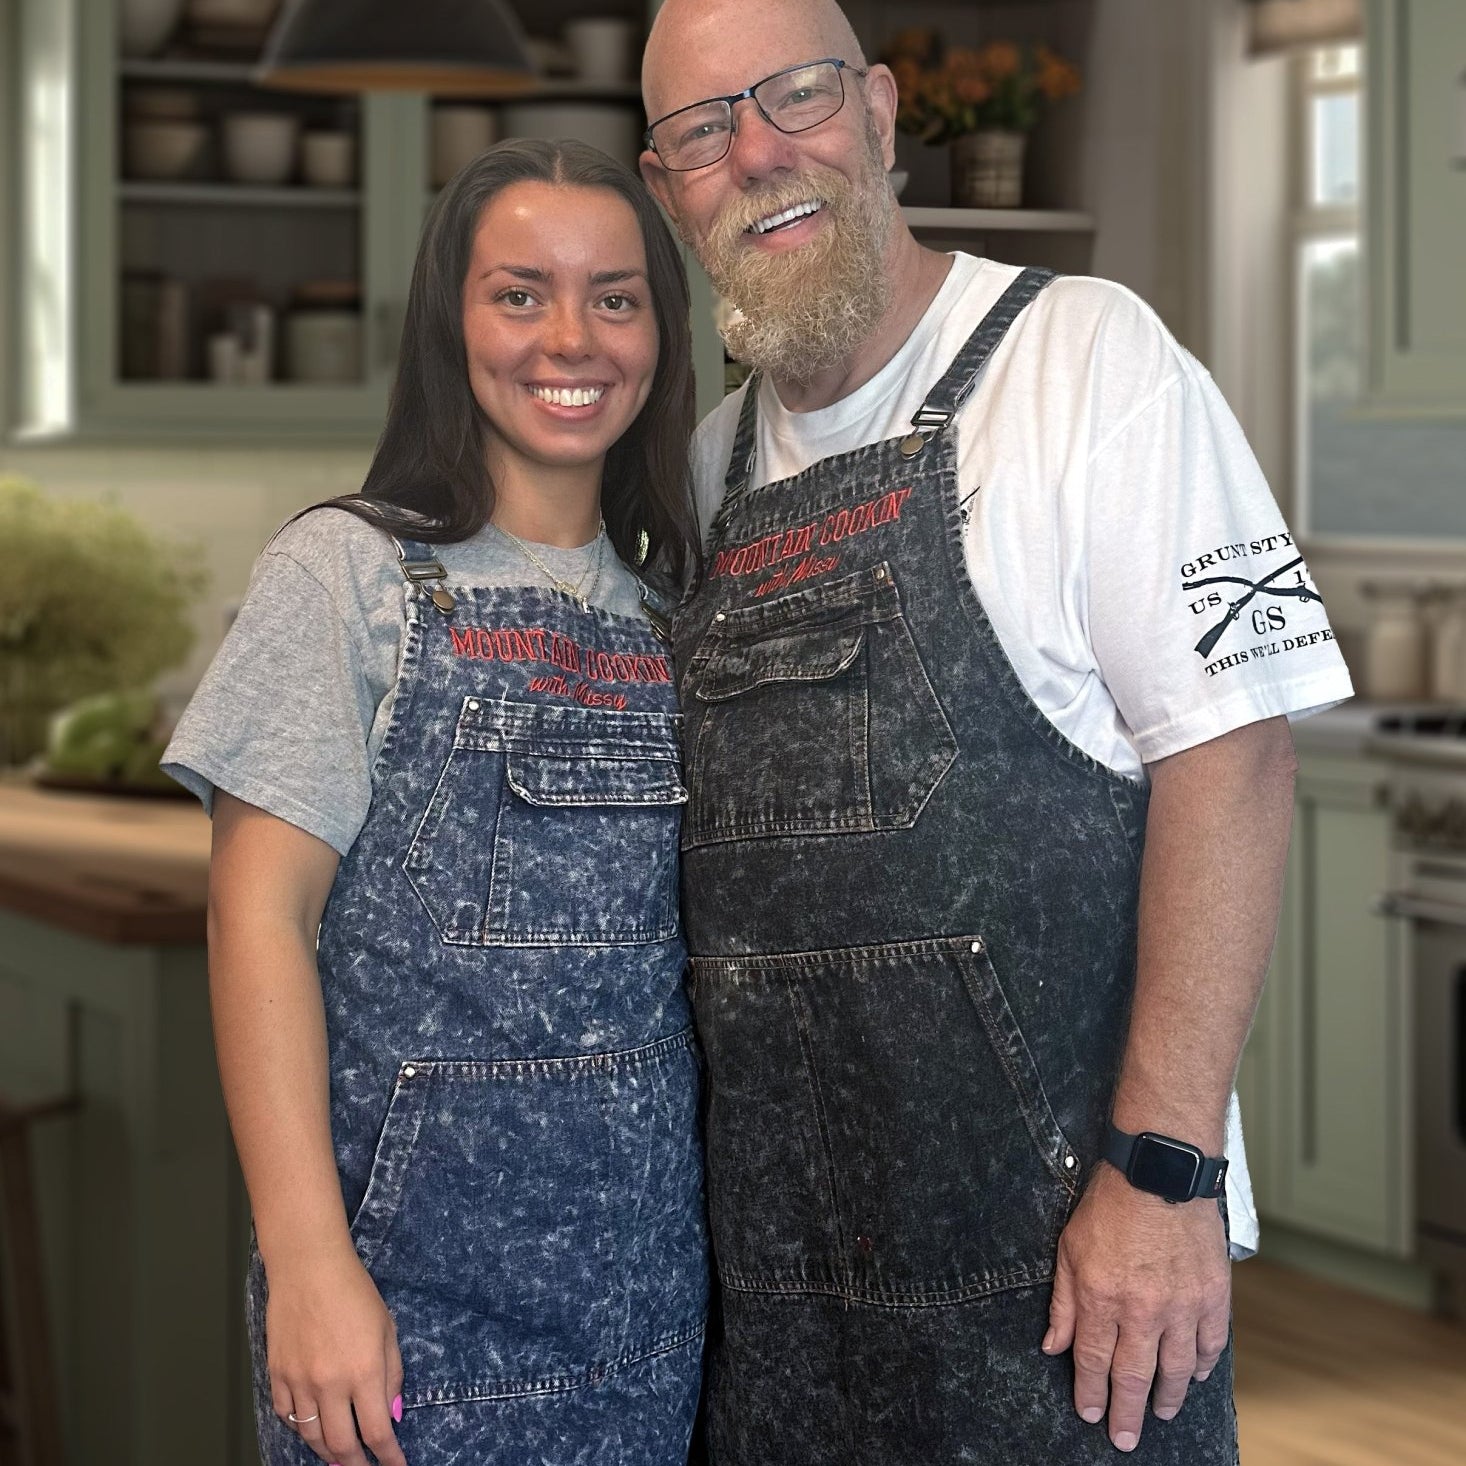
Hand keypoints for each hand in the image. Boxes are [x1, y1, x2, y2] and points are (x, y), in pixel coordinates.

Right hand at [265, 1237, 407, 1465]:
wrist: (310, 1267)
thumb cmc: (354, 1292)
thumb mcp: (387, 1329)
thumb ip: (392, 1375)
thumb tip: (392, 1414)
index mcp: (364, 1371)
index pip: (376, 1432)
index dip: (387, 1456)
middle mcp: (330, 1383)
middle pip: (341, 1445)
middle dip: (355, 1464)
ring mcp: (300, 1381)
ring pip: (310, 1436)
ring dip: (326, 1452)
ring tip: (338, 1457)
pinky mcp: (277, 1374)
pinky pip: (287, 1415)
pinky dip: (300, 1427)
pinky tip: (311, 1427)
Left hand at [1042, 1162, 1229, 1452]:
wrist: (1159, 1171)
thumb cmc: (1110, 1205)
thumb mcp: (1069, 1248)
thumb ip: (1063, 1302)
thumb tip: (1052, 1345)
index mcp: (1102, 1298)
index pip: (1093, 1361)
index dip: (1090, 1392)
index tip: (1089, 1413)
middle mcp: (1142, 1310)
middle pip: (1134, 1377)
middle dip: (1127, 1413)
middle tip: (1125, 1438)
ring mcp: (1182, 1306)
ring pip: (1176, 1370)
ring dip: (1167, 1398)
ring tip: (1160, 1413)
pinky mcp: (1213, 1296)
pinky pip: (1210, 1345)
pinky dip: (1202, 1366)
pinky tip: (1193, 1376)